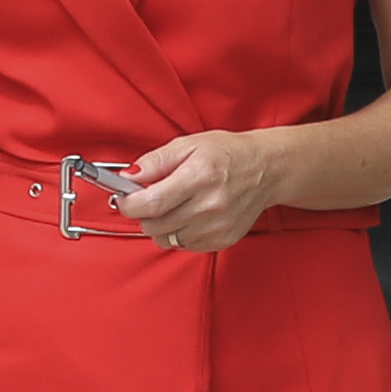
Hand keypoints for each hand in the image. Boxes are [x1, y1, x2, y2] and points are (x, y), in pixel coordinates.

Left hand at [120, 129, 290, 253]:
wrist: (266, 169)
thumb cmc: (227, 154)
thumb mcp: (188, 145)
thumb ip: (155, 161)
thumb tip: (128, 177)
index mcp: (199, 176)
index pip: (152, 203)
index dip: (129, 204)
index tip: (124, 199)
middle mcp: (210, 205)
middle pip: (155, 225)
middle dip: (142, 214)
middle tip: (149, 200)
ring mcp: (217, 226)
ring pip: (166, 240)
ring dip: (160, 226)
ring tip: (173, 206)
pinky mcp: (222, 240)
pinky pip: (184, 246)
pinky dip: (178, 234)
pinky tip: (189, 216)